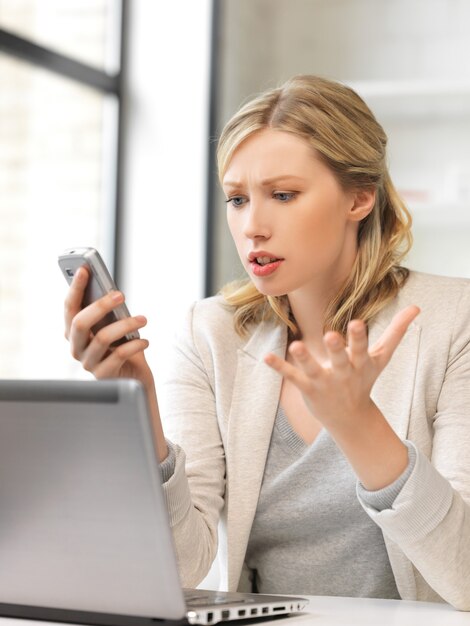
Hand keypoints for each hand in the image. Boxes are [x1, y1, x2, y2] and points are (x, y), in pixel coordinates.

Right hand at [64, 266, 151, 382]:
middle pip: (80, 323)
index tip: (85, 269)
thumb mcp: (115, 326)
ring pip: (102, 338)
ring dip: (126, 325)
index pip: (69, 307)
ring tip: (143, 319)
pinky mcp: (104, 375)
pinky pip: (119, 356)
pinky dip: (135, 345)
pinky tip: (145, 341)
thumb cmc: (123, 347)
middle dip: (100, 305)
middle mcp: (77, 347)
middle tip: (120, 294)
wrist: (135, 378)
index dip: (75, 288)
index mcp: (75, 332)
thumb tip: (112, 292)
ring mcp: (88, 363)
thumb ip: (109, 313)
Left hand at [264, 304, 419, 430]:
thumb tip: (416, 307)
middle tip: (331, 335)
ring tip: (295, 346)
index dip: (358, 337)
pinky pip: (293, 377)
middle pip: (340, 360)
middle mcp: (343, 373)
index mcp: (361, 364)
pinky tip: (266, 358)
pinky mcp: (308, 389)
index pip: (362, 349)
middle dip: (337, 349)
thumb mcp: (382, 357)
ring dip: (304, 358)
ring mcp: (324, 382)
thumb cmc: (365, 379)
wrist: (351, 418)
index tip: (356, 323)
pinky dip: (280, 367)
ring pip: (313, 369)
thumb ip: (396, 331)